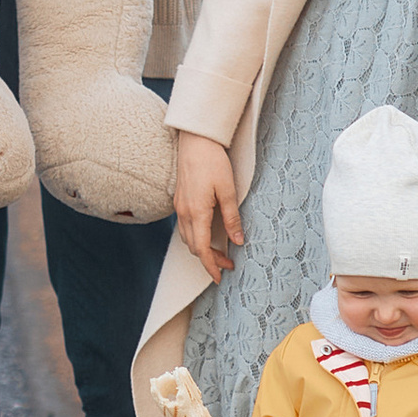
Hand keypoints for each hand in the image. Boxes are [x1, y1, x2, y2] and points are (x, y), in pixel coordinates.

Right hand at [173, 134, 242, 276]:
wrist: (195, 140)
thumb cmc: (213, 161)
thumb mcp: (228, 190)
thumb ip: (232, 218)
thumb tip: (237, 240)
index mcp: (197, 213)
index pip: (201, 249)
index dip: (210, 266)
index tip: (220, 277)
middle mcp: (184, 212)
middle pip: (194, 247)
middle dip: (209, 259)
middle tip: (228, 264)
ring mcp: (179, 206)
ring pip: (187, 238)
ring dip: (201, 248)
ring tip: (220, 251)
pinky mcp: (180, 200)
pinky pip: (184, 226)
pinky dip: (195, 236)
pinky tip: (207, 233)